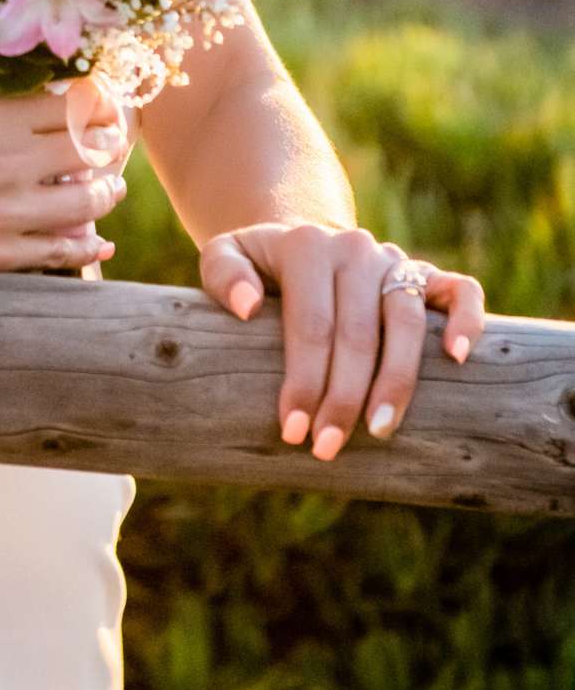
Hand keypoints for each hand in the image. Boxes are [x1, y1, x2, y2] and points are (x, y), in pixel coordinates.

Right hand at [0, 70, 133, 271]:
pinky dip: (87, 245)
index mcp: (0, 119)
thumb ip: (3, 104)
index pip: (80, 106)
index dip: (104, 103)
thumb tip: (52, 105)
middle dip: (111, 144)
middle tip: (113, 143)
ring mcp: (7, 215)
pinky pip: (61, 253)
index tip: (107, 104)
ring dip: (108, 192)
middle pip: (94, 151)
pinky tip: (98, 239)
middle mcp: (13, 165)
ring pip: (90, 203)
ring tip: (109, 187)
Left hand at [201, 222, 487, 457]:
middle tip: (327, 446)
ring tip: (379, 430)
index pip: (311, 322)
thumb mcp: (226, 256)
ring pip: (406, 320)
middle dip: (343, 396)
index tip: (294, 429)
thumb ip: (223, 273)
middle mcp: (355, 249)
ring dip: (396, 380)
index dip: (304, 379)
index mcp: (307, 245)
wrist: (302, 243)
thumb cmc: (259, 267)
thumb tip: (247, 308)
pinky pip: (459, 289)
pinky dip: (466, 320)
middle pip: (357, 331)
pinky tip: (456, 359)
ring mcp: (395, 261)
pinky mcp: (427, 274)